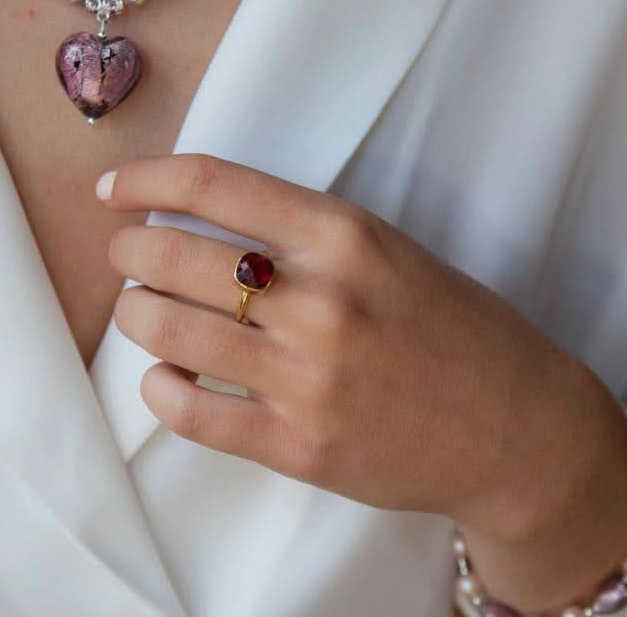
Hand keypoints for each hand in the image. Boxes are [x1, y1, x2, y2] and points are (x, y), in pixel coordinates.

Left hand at [100, 153, 626, 560]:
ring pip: (171, 331)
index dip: (146, 178)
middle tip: (125, 252)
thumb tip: (196, 221)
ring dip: (135, 312)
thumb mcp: (383, 249)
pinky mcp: (300, 447)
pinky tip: (163, 375)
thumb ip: (299, 233)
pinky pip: (193, 413)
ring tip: (138, 307)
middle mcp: (321, 299)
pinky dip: (160, 388)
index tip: (112, 187)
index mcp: (344, 234)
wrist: (515, 426)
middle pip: (176, 256)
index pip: (214, 183)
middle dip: (130, 249)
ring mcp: (308, 377)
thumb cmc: (449, 323)